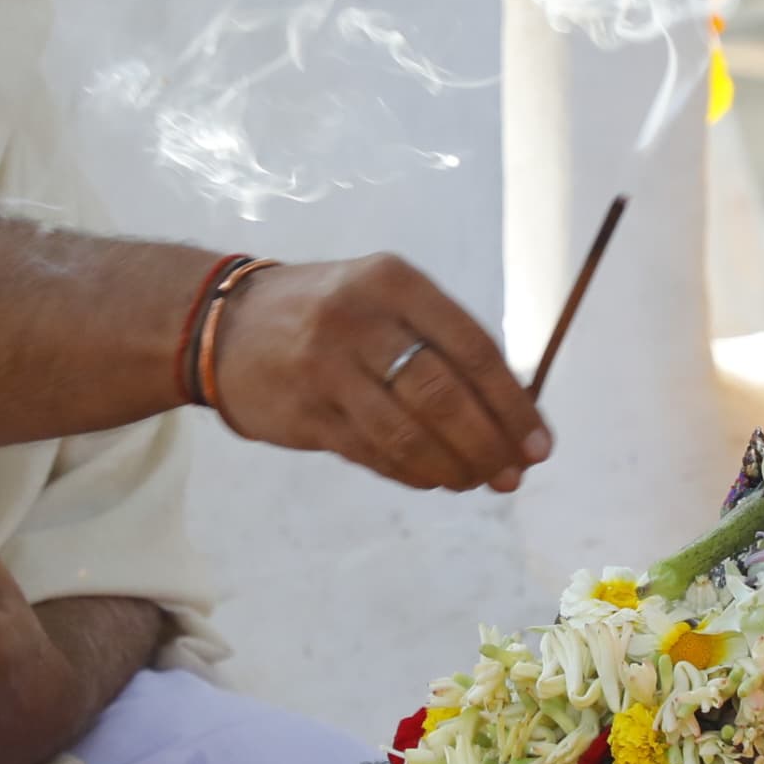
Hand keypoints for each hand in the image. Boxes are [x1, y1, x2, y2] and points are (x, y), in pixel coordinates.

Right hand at [209, 254, 553, 493]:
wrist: (225, 324)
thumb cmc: (329, 312)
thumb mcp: (383, 298)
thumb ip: (443, 343)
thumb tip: (514, 410)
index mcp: (394, 282)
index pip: (473, 347)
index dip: (512, 403)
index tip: (539, 443)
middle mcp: (360, 320)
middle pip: (443, 395)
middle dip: (489, 444)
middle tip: (513, 474)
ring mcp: (327, 368)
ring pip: (407, 434)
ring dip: (453, 467)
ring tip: (477, 481)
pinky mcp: (305, 414)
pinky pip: (373, 454)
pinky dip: (413, 473)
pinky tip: (435, 478)